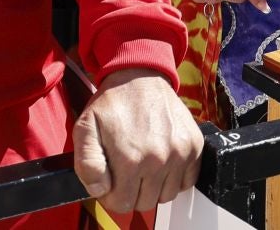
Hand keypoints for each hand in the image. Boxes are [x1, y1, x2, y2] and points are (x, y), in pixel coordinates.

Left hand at [74, 69, 203, 214]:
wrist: (141, 75)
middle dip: (132, 191)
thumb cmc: (112, 103)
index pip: (121, 204)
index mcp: (130, 159)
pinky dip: (174, 177)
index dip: (112, 195)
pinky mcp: (194, 146)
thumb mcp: (85, 128)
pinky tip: (162, 162)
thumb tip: (100, 189)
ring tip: (144, 164)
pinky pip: (187, 181)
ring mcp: (180, 153)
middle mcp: (159, 159)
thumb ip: (86, 164)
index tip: (111, 180)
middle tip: (126, 171)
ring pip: (166, 195)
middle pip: (145, 203)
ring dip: (154, 186)